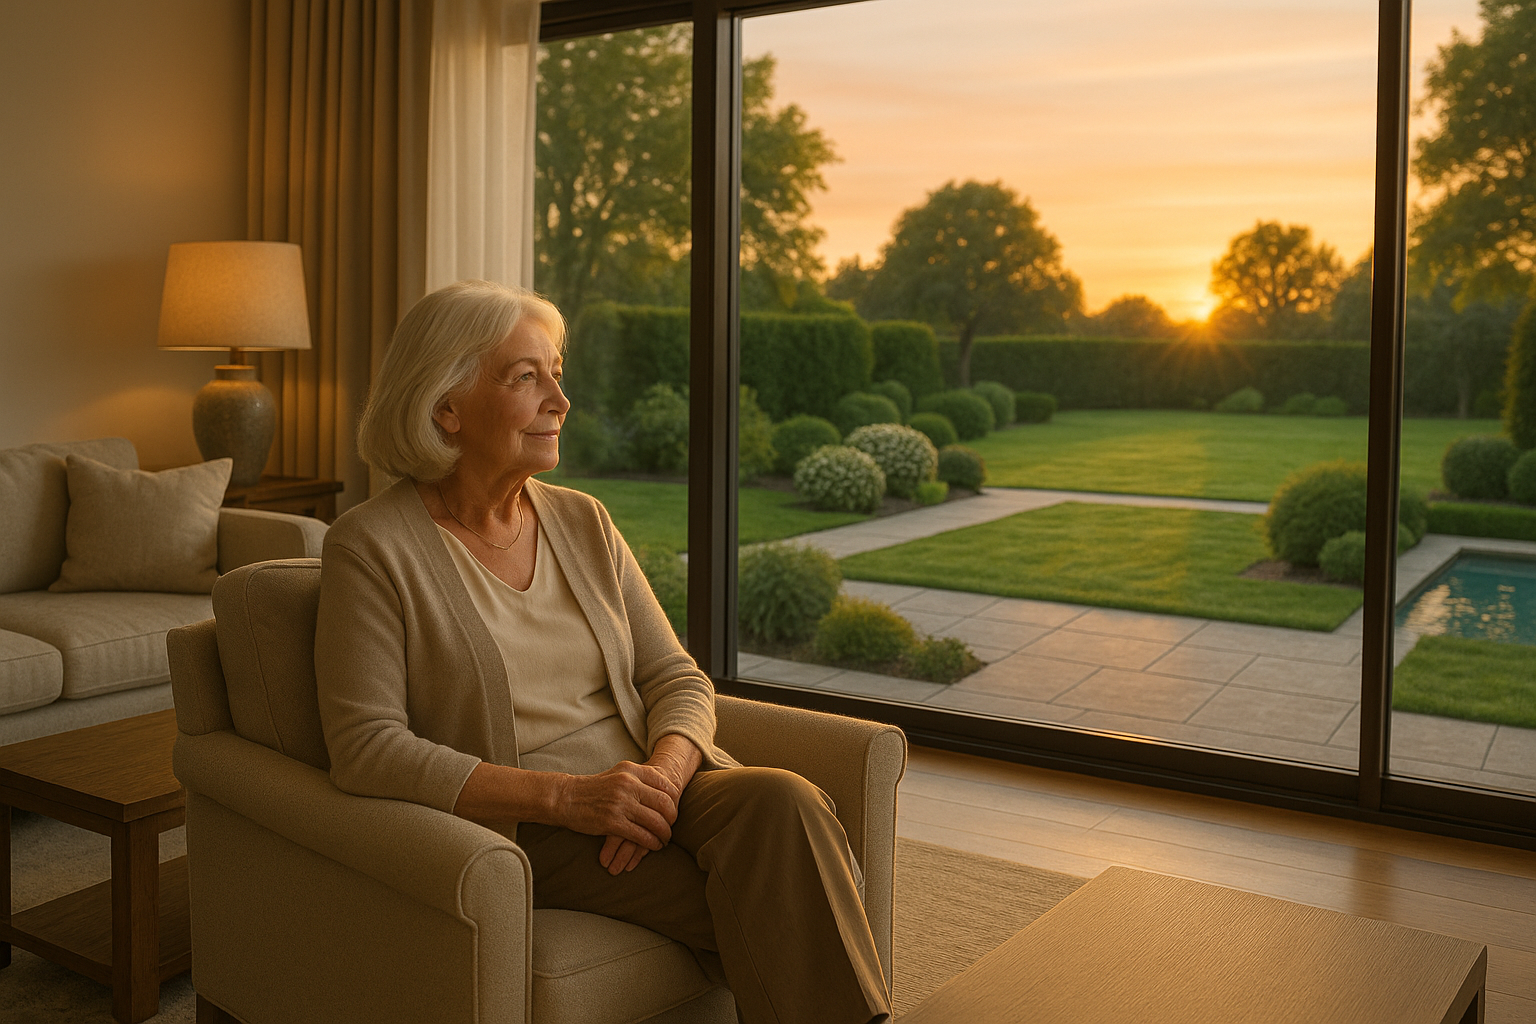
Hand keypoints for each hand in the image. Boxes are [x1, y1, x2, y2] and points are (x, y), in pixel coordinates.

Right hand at [597, 735, 703, 874]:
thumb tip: (668, 788)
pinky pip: (641, 835)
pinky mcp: (612, 822)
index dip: (674, 800)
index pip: (665, 784)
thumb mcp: (619, 774)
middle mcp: (628, 784)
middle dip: (672, 818)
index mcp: (632, 770)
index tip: (673, 809)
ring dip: (664, 834)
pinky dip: (651, 843)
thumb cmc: (595, 788)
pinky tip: (653, 846)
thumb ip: (641, 778)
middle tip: (671, 826)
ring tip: (665, 839)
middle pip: (664, 804)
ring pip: (655, 822)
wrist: (567, 798)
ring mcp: (620, 803)